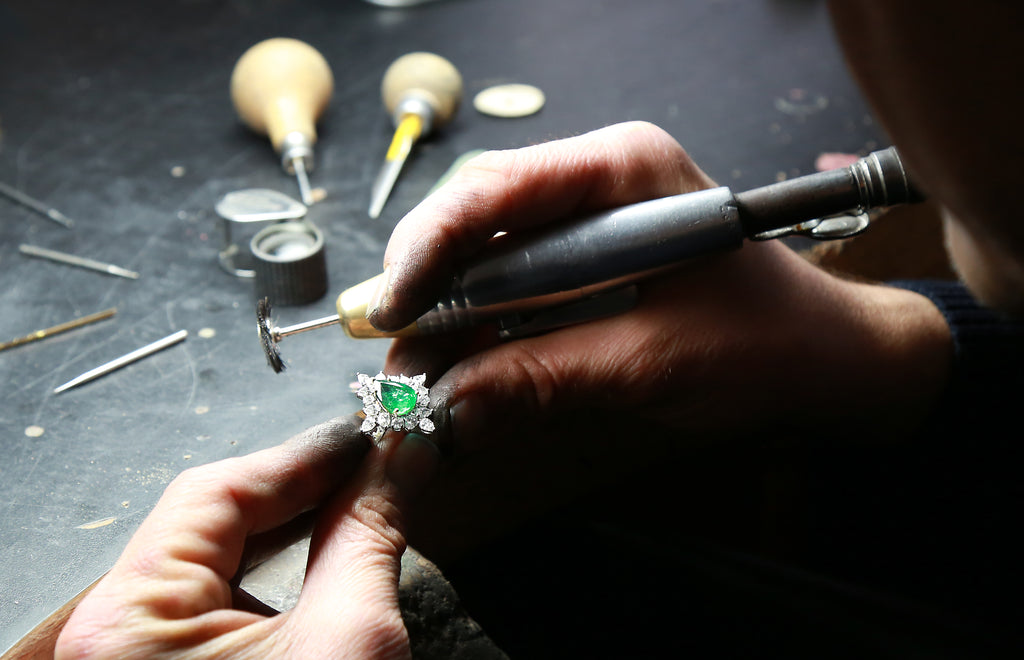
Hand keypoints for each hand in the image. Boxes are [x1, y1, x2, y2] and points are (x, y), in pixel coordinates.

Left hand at [56, 416, 438, 658]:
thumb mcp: (350, 640)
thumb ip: (370, 534)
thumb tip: (401, 459)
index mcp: (128, 622)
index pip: (218, 491)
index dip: (303, 456)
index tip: (369, 436)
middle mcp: (110, 638)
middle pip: (211, 521)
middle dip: (301, 490)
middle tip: (374, 466)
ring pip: (212, 560)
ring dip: (290, 528)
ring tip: (356, 504)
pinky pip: (214, 603)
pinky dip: (273, 575)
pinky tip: (322, 557)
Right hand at [376, 122, 952, 450]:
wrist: (823, 360)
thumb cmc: (763, 341)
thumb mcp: (650, 361)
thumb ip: (544, 377)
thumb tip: (446, 403)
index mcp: (621, 166)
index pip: (497, 187)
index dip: (431, 245)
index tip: (394, 307)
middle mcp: (596, 180)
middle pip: (478, 214)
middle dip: (429, 281)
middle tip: (396, 345)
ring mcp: (588, 219)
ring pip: (486, 252)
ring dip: (450, 310)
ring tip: (421, 364)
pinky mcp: (586, 261)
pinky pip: (512, 285)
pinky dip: (483, 326)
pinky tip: (465, 363)